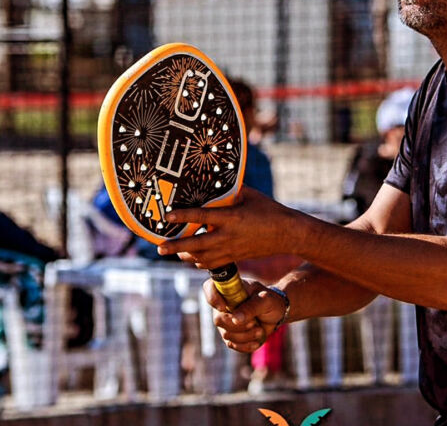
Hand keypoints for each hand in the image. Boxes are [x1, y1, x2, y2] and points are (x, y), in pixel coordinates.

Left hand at [158, 186, 303, 268]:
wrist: (286, 233)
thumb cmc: (268, 210)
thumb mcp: (249, 195)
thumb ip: (229, 191)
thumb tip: (213, 182)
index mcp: (232, 217)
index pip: (201, 217)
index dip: (182, 216)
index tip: (167, 215)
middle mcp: (228, 236)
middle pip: (195, 244)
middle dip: (175, 246)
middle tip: (159, 247)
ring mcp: (231, 249)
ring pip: (201, 257)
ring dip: (185, 255)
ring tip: (173, 251)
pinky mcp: (235, 257)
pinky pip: (212, 264)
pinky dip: (199, 261)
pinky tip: (193, 257)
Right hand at [204, 278, 287, 352]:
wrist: (278, 313)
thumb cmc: (271, 301)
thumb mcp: (266, 300)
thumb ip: (251, 307)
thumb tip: (235, 319)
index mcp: (230, 289)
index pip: (210, 287)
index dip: (212, 298)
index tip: (224, 307)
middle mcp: (224, 305)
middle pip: (218, 319)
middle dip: (237, 325)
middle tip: (254, 323)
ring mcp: (226, 321)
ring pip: (226, 334)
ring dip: (245, 335)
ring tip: (260, 330)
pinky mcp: (232, 335)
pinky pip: (232, 344)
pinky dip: (246, 345)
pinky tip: (257, 341)